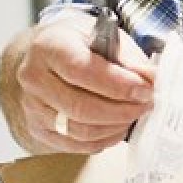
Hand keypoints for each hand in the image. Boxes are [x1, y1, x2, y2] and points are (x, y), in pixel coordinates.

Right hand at [14, 13, 156, 151]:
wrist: (50, 56)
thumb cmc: (81, 45)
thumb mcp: (107, 37)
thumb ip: (130, 58)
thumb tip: (151, 79)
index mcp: (48, 46)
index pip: (81, 70)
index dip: (118, 85)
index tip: (145, 90)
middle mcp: (33, 77)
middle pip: (80, 107)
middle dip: (122, 110)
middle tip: (146, 105)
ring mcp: (32, 106)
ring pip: (79, 130)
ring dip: (115, 127)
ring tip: (134, 115)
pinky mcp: (37, 129)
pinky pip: (75, 145)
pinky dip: (103, 140)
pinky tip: (117, 128)